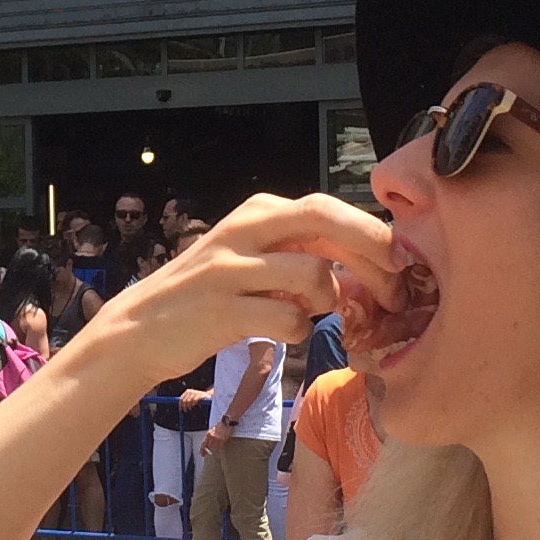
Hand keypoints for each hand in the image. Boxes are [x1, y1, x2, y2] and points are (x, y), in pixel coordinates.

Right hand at [91, 194, 389, 391]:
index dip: (373, 234)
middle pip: (325, 220)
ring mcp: (229, 269)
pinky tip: (284, 332)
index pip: (329, 208)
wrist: (140, 328)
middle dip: (372, 250)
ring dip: (330, 301)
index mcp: (258, 212)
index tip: (400, 264)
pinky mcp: (220, 310)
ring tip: (314, 313)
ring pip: (313, 274)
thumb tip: (368, 260)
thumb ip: (299, 250)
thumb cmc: (209, 293)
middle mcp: (243, 230)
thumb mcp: (252, 256)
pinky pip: (287, 320)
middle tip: (396, 289)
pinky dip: (299, 331)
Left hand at [202, 422, 231, 451]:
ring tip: (213, 452)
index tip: (201, 454)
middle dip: (207, 451)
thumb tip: (206, 444)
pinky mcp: (223, 440)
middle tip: (206, 454)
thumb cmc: (219, 426)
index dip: (202, 450)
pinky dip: (219, 448)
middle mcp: (212, 437)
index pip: (203, 444)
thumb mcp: (211, 430)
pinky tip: (219, 448)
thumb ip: (208, 437)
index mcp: (208, 434)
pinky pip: (220, 447)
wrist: (226, 423)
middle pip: (208, 447)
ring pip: (214, 448)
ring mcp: (217, 439)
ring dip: (214, 450)